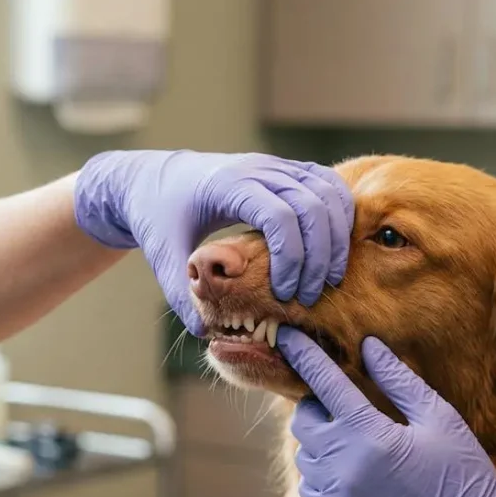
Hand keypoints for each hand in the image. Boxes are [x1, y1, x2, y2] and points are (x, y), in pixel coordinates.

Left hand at [73, 150, 353, 335]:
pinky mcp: (287, 170)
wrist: (154, 179)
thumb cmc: (158, 215)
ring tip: (328, 278)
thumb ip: (180, 293)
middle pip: (312, 205)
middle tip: (310, 296)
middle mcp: (257, 168)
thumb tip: (204, 331)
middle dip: (320, 255)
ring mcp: (276, 165)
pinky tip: (334, 252)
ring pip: (329, 192)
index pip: (278, 216)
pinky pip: (329, 186)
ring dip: (337, 237)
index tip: (284, 295)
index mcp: (227, 185)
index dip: (291, 257)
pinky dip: (341, 217)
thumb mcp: (163, 254)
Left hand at [274, 326, 495, 496]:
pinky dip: (320, 472)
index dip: (304, 354)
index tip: (287, 335)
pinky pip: (309, 487)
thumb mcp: (438, 416)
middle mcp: (345, 465)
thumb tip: (369, 346)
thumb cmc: (462, 469)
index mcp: (371, 433)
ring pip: (304, 454)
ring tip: (352, 438)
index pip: (325, 383)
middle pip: (303, 420)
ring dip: (319, 440)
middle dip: (315, 403)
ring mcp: (339, 496)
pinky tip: (349, 469)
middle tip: (342, 403)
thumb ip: (398, 380)